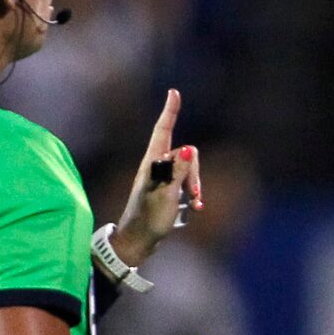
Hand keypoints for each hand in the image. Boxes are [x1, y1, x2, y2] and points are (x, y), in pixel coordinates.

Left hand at [115, 89, 200, 265]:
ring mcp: (163, 179)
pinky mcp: (168, 191)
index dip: (170, 112)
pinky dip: (193, 195)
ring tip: (193, 205)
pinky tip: (194, 209)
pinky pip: (187, 184)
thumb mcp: (166, 195)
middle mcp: (157, 167)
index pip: (163, 131)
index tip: (174, 92)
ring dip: (196, 186)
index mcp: (152, 163)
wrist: (137, 242)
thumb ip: (178, 172)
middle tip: (193, 195)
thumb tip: (188, 149)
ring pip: (189, 170)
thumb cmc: (148, 219)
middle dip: (195, 172)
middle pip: (186, 155)